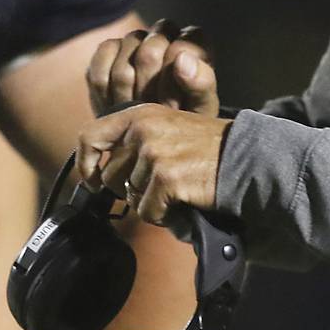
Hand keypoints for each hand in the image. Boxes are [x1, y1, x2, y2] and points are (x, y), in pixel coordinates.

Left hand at [76, 103, 230, 227]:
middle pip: (110, 176)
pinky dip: (164, 215)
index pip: (89, 136)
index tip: (93, 181)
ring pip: (130, 197)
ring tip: (176, 191)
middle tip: (158, 187)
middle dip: (129, 189)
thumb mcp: (164, 128)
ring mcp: (153, 153)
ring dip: (151, 202)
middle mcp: (141, 130)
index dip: (86, 164)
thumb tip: (96, 175)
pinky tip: (182, 203)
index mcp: (138, 114)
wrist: (243, 158)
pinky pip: (148, 211)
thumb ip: (132, 142)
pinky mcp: (165, 178)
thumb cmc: (204, 149)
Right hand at [86, 18, 219, 116]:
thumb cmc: (183, 119)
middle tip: (152, 112)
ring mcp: (134, 40)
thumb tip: (182, 59)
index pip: (182, 46)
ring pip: (123, 63)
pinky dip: (106, 91)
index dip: (174, 82)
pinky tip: (116, 104)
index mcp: (194, 43)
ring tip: (136, 112)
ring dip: (127, 95)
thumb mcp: (200, 110)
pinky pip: (101, 62)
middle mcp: (165, 34)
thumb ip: (201, 84)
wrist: (151, 133)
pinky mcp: (108, 50)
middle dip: (150, 92)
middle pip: (150, 53)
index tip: (173, 107)